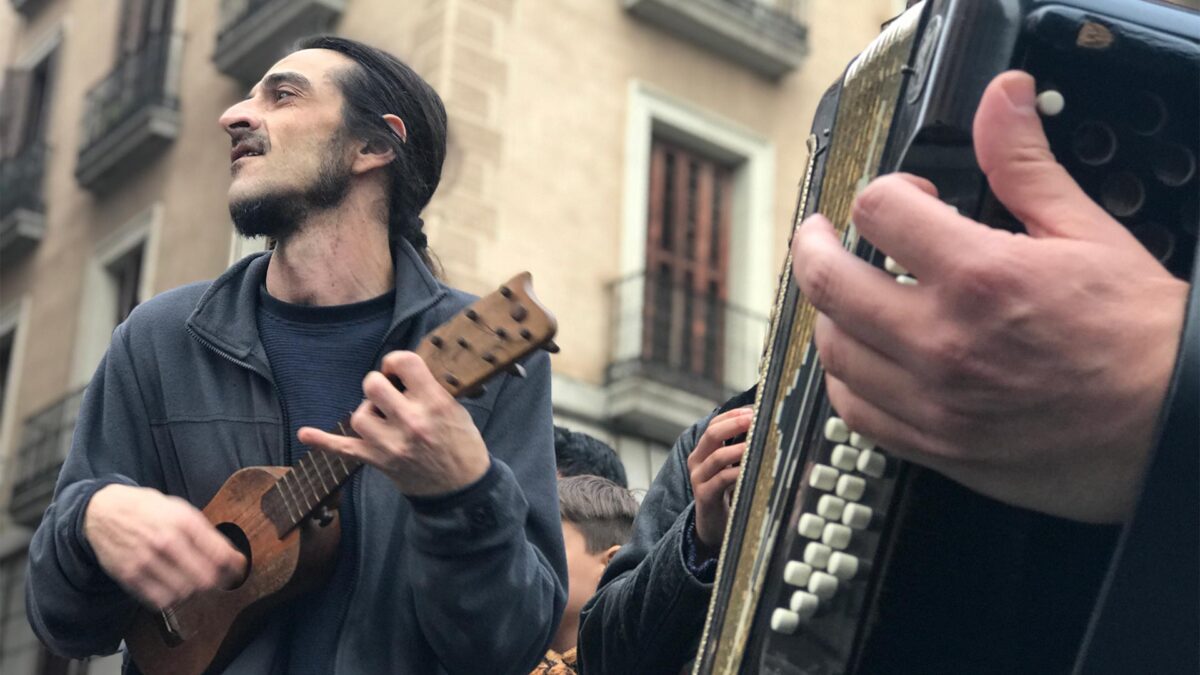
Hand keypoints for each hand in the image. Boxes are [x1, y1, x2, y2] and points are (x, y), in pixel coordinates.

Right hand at [83, 485, 245, 608]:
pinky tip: (172, 588)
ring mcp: (146, 561)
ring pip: (184, 593)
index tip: (237, 568)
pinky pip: (159, 600)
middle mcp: (166, 541)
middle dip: (216, 582)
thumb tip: (231, 557)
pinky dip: (171, 599)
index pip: (219, 554)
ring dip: (193, 592)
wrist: (104, 511)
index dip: (234, 566)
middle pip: (204, 579)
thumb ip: (205, 533)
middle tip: (218, 580)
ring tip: (193, 582)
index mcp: (183, 521)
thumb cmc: (148, 510)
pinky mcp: (130, 576)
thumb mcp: (181, 509)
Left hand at [298, 350, 490, 496]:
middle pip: (373, 385)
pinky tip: (305, 433)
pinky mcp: (378, 461)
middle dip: (379, 384)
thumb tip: (401, 371)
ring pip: (359, 414)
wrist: (460, 489)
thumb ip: (429, 389)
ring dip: (369, 411)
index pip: (403, 363)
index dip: (396, 361)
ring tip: (384, 418)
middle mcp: (410, 422)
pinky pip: (344, 448)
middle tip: (390, 392)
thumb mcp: (456, 408)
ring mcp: (390, 444)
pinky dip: (323, 440)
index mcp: (434, 403)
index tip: (399, 369)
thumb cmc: (461, 444)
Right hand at [688, 407, 753, 556]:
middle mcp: (697, 462)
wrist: (712, 526)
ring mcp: (699, 479)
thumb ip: (738, 450)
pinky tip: (750, 469)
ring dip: (738, 448)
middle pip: (711, 435)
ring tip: (755, 443)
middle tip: (753, 419)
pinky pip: (721, 480)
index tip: (752, 410)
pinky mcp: (705, 496)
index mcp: (702, 452)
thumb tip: (763, 429)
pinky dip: (737, 472)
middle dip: (734, 424)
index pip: (713, 425)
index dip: (731, 415)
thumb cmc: (726, 493)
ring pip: (717, 457)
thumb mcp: (729, 468)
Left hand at [792, 71, 1187, 522]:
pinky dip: (845, 379)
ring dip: (830, 312)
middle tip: (818, 235)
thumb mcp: (1086, 232)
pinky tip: (860, 360)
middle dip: (813, 246)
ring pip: (832, 348)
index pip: (879, 211)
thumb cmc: (1135, 333)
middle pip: (828, 282)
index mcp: (980, 277)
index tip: (903, 201)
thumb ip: (1023, 165)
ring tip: (846, 296)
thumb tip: (1001, 101)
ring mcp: (932, 400)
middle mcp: (943, 341)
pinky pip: (855, 410)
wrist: (1171, 425)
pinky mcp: (933, 445)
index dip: (886, 192)